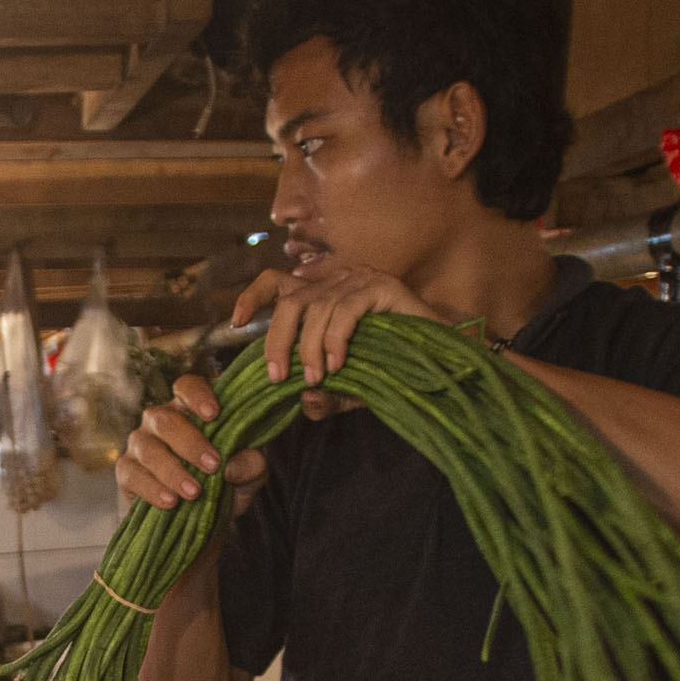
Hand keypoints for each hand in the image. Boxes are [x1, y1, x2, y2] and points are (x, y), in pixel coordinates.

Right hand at [113, 374, 269, 516]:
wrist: (202, 518)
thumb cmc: (226, 483)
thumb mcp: (250, 474)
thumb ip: (251, 464)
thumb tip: (231, 467)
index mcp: (191, 409)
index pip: (188, 386)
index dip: (198, 396)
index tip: (214, 414)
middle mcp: (161, 420)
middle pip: (165, 419)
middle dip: (190, 443)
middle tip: (213, 466)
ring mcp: (140, 443)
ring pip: (148, 448)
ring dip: (173, 471)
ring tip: (194, 493)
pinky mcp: (126, 471)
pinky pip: (132, 474)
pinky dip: (152, 489)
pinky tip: (171, 501)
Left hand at [240, 257, 440, 392]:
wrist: (444, 359)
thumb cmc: (396, 368)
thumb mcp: (350, 386)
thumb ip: (325, 394)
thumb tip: (303, 401)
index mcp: (324, 294)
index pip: (276, 281)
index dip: (252, 297)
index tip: (235, 324)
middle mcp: (339, 280)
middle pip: (290, 301)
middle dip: (277, 341)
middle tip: (276, 377)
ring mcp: (361, 279)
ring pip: (316, 309)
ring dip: (309, 349)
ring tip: (315, 378)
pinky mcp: (383, 286)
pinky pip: (345, 310)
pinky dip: (335, 339)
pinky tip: (337, 364)